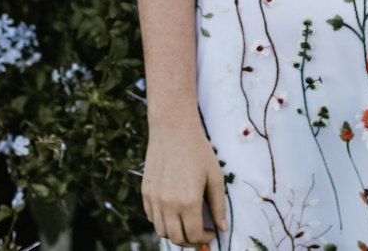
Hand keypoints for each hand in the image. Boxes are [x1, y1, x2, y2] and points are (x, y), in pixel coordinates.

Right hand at [142, 117, 227, 247]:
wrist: (173, 128)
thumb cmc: (198, 150)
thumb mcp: (215, 176)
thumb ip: (219, 205)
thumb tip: (223, 228)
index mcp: (188, 202)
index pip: (194, 235)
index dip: (205, 238)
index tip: (212, 232)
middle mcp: (168, 205)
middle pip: (177, 238)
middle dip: (191, 241)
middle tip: (200, 233)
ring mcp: (154, 200)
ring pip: (162, 231)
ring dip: (175, 234)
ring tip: (187, 225)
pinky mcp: (145, 193)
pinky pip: (152, 217)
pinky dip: (162, 221)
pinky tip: (173, 212)